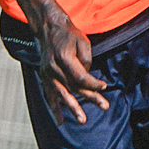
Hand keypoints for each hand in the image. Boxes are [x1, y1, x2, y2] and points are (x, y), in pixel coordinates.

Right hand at [33, 11, 109, 125]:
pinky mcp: (44, 76)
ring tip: (82, 120)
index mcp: (63, 57)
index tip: (104, 87)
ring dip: (73, 108)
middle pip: (74, 87)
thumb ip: (86, 61)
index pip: (81, 77)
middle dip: (90, 98)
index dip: (94, 83)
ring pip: (62, 94)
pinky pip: (49, 95)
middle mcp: (53, 67)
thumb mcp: (82, 41)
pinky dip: (55, 108)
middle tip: (104, 106)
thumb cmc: (68, 34)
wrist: (48, 27)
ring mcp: (47, 73)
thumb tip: (88, 78)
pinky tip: (60, 121)